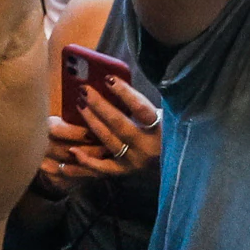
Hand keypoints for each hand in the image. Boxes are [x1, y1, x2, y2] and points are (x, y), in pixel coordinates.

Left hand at [43, 72, 162, 183]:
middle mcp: (147, 147)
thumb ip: (144, 104)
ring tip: (80, 104)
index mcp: (161, 129)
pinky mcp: (125, 171)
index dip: (123, 93)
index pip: (140, 109)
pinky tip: (72, 150)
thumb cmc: (167, 131)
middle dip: (99, 105)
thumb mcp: (164, 115)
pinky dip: (86, 160)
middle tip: (84, 89)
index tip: (108, 78)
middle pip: (119, 123)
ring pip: (108, 140)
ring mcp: (135, 160)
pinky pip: (103, 167)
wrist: (177, 162)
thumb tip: (116, 81)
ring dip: (92, 121)